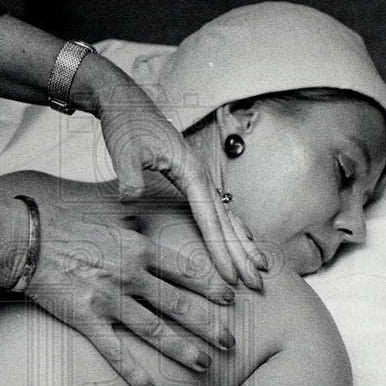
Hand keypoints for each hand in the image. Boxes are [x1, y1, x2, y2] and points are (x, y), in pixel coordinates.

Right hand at [23, 198, 238, 385]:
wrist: (26, 238)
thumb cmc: (62, 223)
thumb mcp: (105, 214)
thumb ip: (129, 221)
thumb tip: (140, 215)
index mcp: (138, 247)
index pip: (186, 270)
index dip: (211, 287)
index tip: (229, 299)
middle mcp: (131, 275)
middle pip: (179, 304)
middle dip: (209, 325)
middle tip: (230, 341)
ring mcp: (110, 299)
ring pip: (156, 329)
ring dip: (183, 349)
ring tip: (204, 364)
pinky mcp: (88, 319)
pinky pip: (116, 351)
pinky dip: (134, 372)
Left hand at [76, 57, 266, 290]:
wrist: (125, 102)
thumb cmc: (125, 124)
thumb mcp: (123, 148)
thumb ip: (128, 174)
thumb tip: (130, 196)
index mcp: (190, 171)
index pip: (209, 219)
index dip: (221, 250)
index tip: (231, 276)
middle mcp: (201, 175)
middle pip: (227, 222)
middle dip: (243, 254)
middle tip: (258, 284)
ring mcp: (199, 177)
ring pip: (228, 216)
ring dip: (244, 244)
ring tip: (261, 269)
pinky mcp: (192, 179)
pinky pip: (218, 210)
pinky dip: (233, 228)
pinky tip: (242, 240)